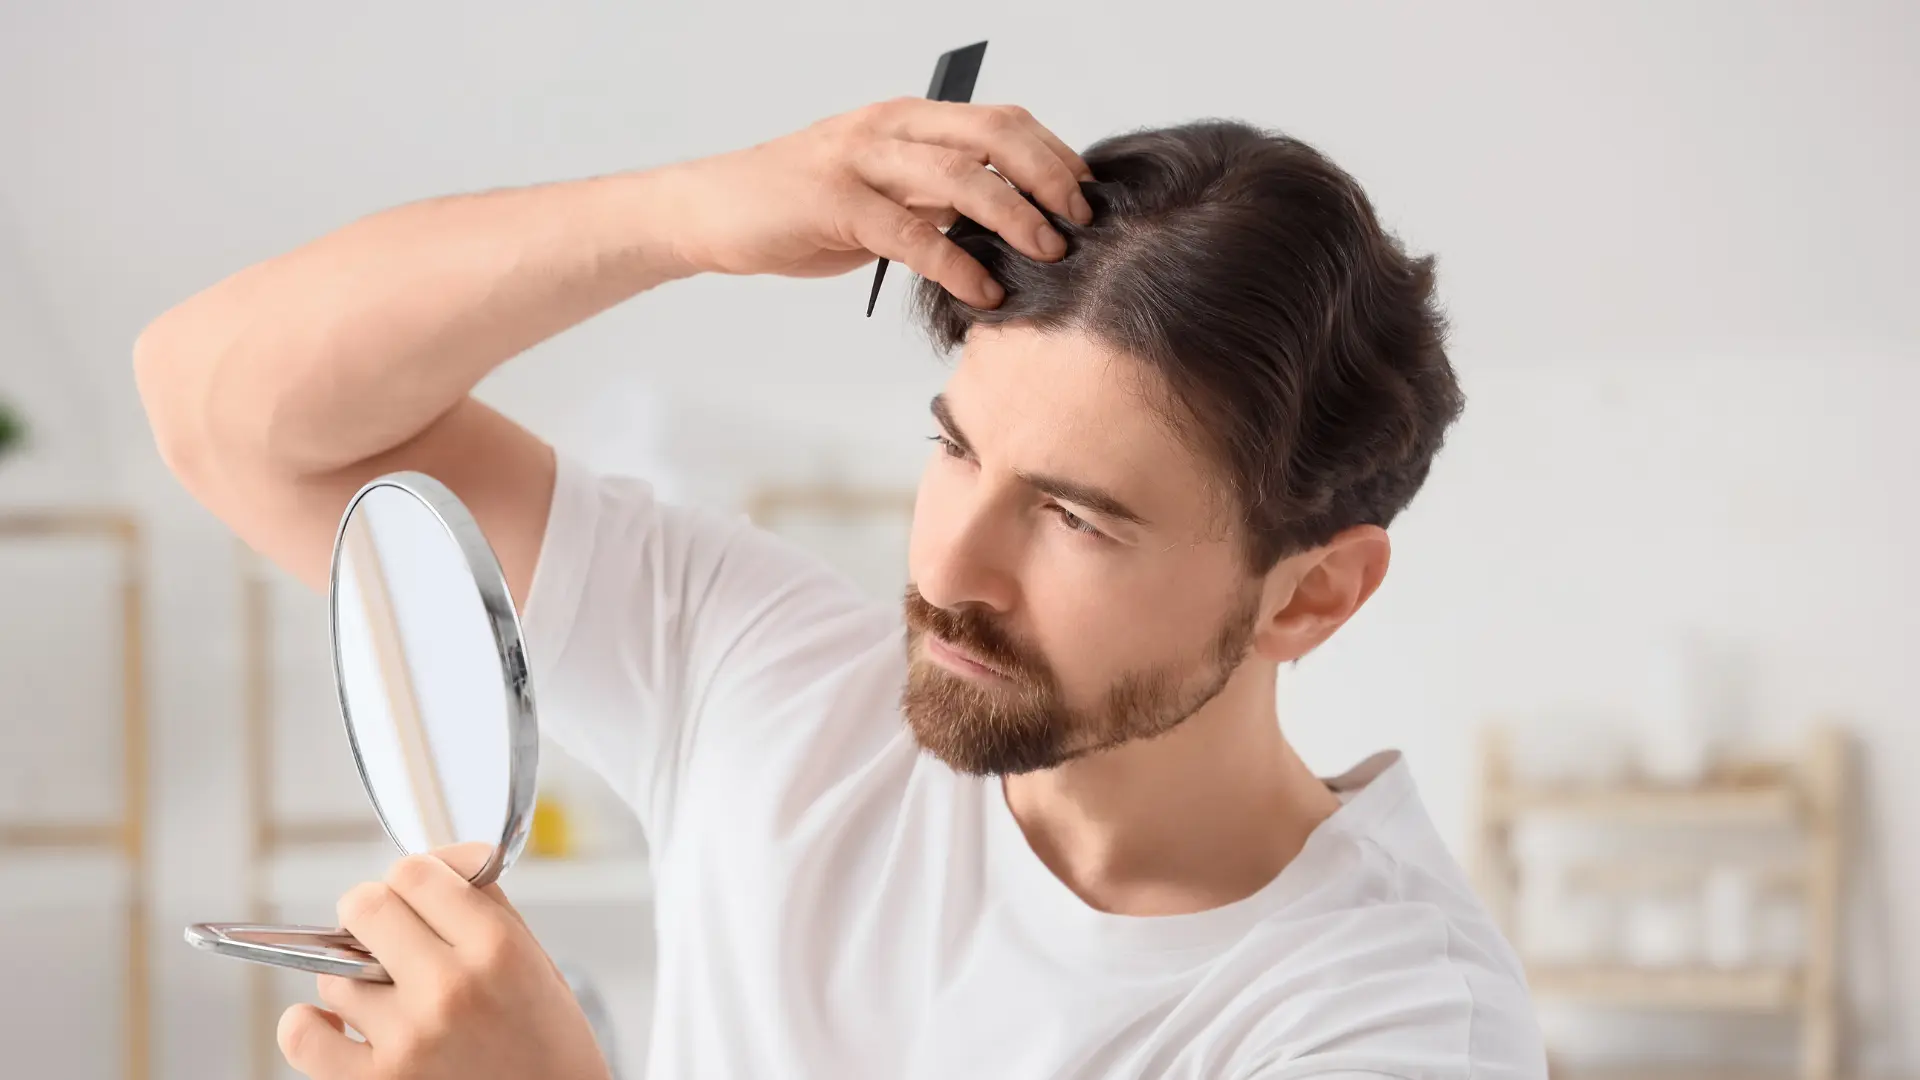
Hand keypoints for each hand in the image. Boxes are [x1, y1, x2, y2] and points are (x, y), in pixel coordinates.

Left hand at [276, 847, 610, 1079]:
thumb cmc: (548, 1044)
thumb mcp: (535, 960)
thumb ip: (485, 905)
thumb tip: (441, 860)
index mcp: (496, 948)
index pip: (414, 871)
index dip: (413, 879)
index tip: (419, 896)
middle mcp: (450, 987)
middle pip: (363, 905)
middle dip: (372, 915)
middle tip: (389, 937)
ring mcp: (408, 1038)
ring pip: (334, 971)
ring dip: (355, 979)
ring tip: (392, 1001)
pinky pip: (302, 1036)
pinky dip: (308, 1026)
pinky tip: (336, 1026)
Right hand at [658, 97, 1095, 307]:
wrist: (714, 210)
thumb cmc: (800, 205)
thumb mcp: (881, 190)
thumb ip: (934, 195)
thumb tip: (1004, 221)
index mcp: (908, 119)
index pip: (1002, 121)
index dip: (1053, 155)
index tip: (1086, 196)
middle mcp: (891, 127)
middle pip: (995, 137)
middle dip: (1049, 178)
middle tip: (1080, 223)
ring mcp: (862, 160)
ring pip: (962, 177)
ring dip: (1016, 218)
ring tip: (1048, 254)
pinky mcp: (836, 203)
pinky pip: (912, 232)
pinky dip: (957, 263)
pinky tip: (983, 289)